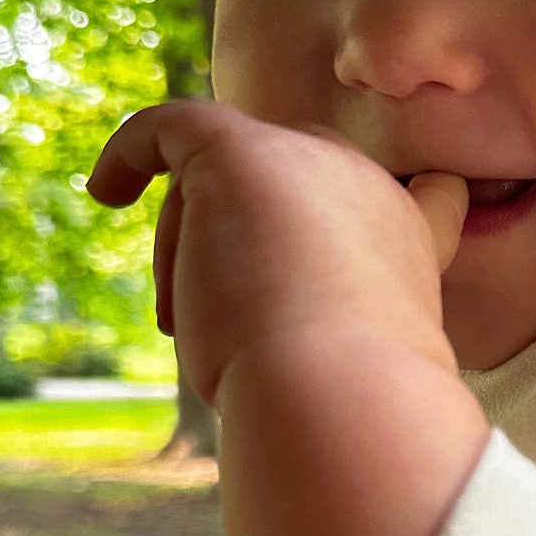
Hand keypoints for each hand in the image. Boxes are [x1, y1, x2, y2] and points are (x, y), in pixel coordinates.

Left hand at [86, 100, 468, 405]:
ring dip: (185, 258)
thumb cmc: (341, 409)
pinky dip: (131, 151)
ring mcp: (309, 162)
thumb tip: (257, 354)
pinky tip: (104, 192)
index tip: (421, 203)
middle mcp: (367, 191)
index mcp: (409, 244)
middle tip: (221, 317)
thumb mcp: (343, 367)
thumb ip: (320, 332)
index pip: (431, 200)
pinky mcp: (242, 152)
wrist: (339, 396)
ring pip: (218, 183)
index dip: (409, 203)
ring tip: (182, 326)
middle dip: (247, 243)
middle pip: (290, 187)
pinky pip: (171, 126)